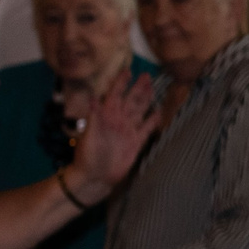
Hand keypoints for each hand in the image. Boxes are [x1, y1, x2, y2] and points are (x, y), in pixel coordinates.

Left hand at [71, 71, 161, 195]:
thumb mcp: (88, 136)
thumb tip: (94, 98)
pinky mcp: (137, 142)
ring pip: (140, 111)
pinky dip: (154, 120)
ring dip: (146, 99)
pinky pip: (148, 128)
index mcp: (106, 116)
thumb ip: (94, 117)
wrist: (95, 177)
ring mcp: (128, 131)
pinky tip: (160, 112)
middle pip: (131, 100)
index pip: (114, 95)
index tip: (127, 71)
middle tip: (147, 75)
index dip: (120, 83)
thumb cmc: (87, 156)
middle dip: (138, 88)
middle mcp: (119, 120)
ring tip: (152, 87)